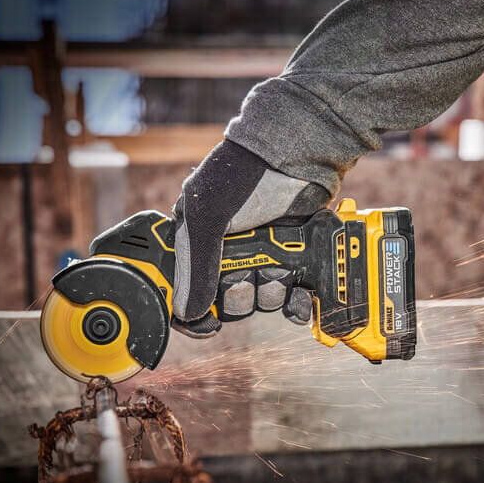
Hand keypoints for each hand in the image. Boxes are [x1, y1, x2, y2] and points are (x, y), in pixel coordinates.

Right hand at [171, 140, 329, 337]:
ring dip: (269, 292)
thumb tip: (187, 314)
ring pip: (260, 301)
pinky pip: (291, 298)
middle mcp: (227, 255)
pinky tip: (298, 293)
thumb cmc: (243, 179)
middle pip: (227, 302)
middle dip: (238, 295)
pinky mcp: (293, 260)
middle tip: (243, 275)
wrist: (296, 159)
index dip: (192, 312)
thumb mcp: (208, 218)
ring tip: (276, 267)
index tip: (204, 323)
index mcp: (196, 244)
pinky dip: (295, 303)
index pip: (185, 291)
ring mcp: (262, 258)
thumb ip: (196, 267)